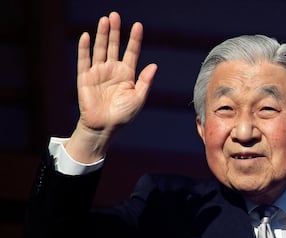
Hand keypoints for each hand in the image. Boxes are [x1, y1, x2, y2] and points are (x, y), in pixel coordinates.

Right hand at [66, 12, 156, 162]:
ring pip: (100, 49)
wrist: (104, 127)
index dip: (134, 39)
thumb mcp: (138, 98)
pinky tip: (86, 36)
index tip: (138, 25)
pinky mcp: (85, 77)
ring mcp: (99, 72)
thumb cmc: (123, 115)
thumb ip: (145, 81)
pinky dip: (84, 48)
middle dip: (115, 31)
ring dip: (102, 35)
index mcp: (127, 74)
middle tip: (116, 15)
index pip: (132, 52)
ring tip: (105, 20)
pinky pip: (84, 60)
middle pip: (114, 46)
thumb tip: (154, 65)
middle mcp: (113, 70)